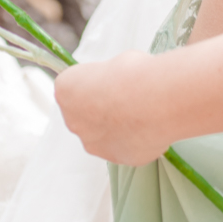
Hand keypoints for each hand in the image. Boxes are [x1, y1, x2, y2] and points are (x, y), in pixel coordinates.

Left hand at [54, 51, 173, 165]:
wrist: (156, 101)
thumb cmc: (134, 75)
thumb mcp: (115, 62)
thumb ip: (108, 79)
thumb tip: (118, 82)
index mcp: (66, 91)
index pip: (74, 87)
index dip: (96, 82)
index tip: (110, 80)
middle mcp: (73, 121)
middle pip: (85, 114)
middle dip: (103, 108)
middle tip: (126, 98)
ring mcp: (93, 144)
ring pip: (102, 135)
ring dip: (117, 127)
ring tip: (141, 114)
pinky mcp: (116, 158)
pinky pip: (123, 147)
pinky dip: (134, 140)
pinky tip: (148, 127)